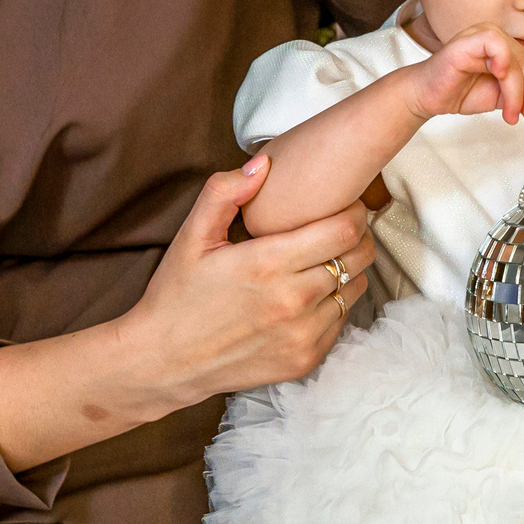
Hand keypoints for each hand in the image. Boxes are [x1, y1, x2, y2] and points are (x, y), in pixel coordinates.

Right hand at [123, 155, 372, 407]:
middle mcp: (293, 300)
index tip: (346, 204)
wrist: (164, 361)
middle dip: (359, 235)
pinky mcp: (305, 359)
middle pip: (359, 257)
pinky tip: (312, 294)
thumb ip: (224, 193)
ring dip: (349, 269)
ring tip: (326, 259)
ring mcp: (302, 334)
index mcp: (268, 263)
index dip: (354, 211)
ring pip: (356, 289)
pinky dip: (335, 303)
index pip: (344, 230)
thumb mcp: (192, 237)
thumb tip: (263, 163)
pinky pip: (342, 322)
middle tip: (341, 227)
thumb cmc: (177, 295)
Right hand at [405, 24, 523, 124]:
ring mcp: (483, 35)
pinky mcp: (469, 39)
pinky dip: (504, 61)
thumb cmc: (459, 93)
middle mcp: (497, 38)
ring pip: (516, 59)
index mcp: (506, 49)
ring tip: (511, 113)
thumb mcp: (500, 99)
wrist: (428, 97)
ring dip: (518, 90)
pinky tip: (500, 78)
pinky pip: (495, 44)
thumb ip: (522, 98)